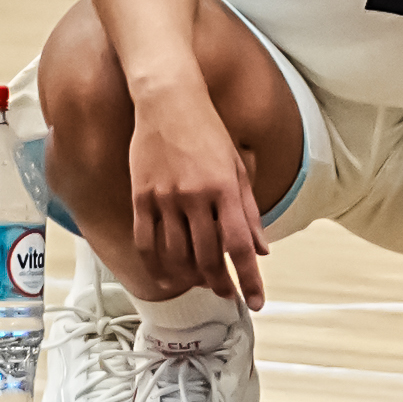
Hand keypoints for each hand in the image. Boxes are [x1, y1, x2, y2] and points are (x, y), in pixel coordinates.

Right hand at [125, 68, 266, 302]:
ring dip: (191, 278)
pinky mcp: (140, 197)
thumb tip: (262, 249)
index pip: (240, 245)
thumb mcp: (238, 166)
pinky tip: (168, 277)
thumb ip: (249, 210)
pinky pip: (146, 242)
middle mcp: (195, 196)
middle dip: (221, 283)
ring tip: (203, 285)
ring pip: (177, 255)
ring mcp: (164, 198)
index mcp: (225, 188)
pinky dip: (157, 266)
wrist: (168, 101)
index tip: (255, 300)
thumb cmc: (207, 130)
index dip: (250, 278)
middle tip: (228, 294)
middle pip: (208, 257)